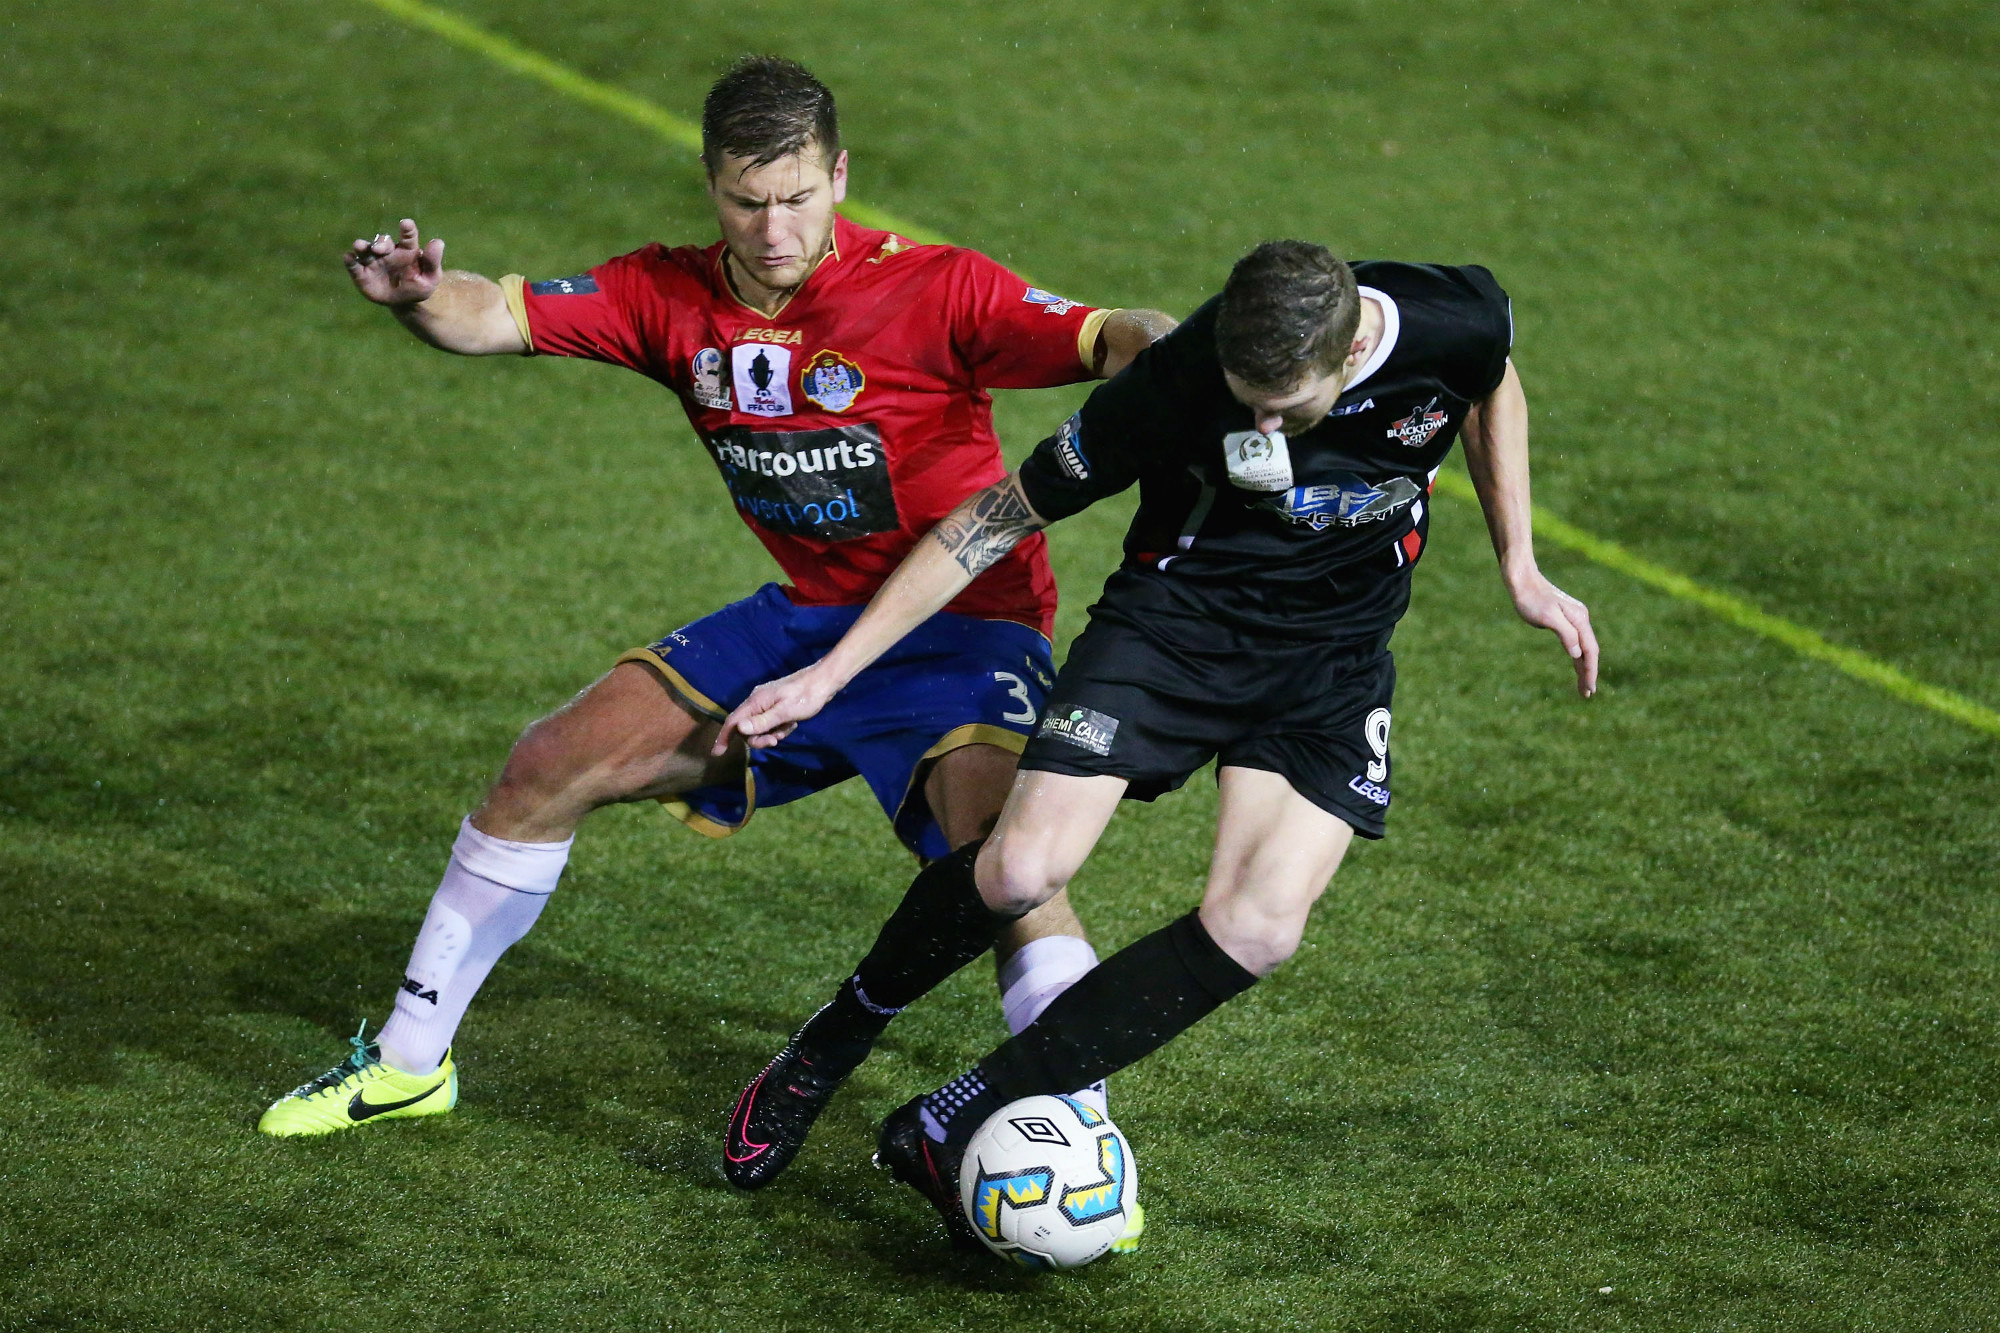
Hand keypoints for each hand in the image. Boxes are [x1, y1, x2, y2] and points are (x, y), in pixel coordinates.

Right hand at [345, 218, 443, 307]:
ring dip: (361, 246)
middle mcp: (388, 251)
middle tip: (379, 249)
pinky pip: (353, 265)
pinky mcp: (361, 272)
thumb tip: (438, 242)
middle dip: (381, 243)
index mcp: (407, 250)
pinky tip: (348, 258)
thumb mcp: (431, 278)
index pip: (408, 235)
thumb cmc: (419, 286)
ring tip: (359, 246)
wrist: (404, 302)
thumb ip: (433, 261)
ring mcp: (373, 260)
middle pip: (383, 241)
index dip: (407, 229)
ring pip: (365, 249)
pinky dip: (349, 261)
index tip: (406, 224)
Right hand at [713, 666, 841, 754]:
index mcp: (756, 702)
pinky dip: (780, 727)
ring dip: (773, 732)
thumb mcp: (784, 712)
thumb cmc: (805, 696)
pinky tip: (792, 723)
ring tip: (789, 727)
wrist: (824, 682)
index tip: (717, 753)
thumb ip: (762, 721)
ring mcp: (767, 703)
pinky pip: (771, 722)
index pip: (733, 721)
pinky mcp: (777, 705)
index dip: (724, 737)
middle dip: (760, 738)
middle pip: (747, 728)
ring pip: (761, 727)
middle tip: (777, 741)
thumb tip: (739, 729)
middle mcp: (757, 701)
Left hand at [1507, 567, 1598, 697]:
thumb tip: (1577, 654)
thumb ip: (1565, 634)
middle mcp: (1580, 619)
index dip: (1590, 671)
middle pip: (1589, 651)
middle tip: (1587, 694)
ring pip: (1582, 648)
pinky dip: (1576, 656)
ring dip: (1583, 667)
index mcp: (1579, 619)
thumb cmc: (1530, 598)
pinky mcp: (1565, 619)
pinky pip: (1575, 642)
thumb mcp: (1547, 617)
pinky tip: (1576, 664)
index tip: (1589, 689)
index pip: (1590, 651)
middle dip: (1589, 673)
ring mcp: (1574, 619)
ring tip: (1583, 687)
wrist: (1522, 579)